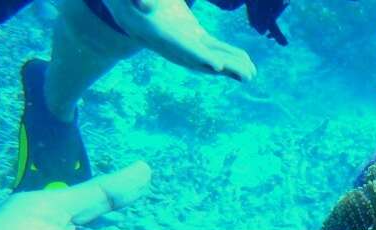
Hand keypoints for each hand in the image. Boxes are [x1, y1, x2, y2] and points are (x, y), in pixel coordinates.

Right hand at [102, 0, 256, 80]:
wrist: (124, 5)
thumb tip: (142, 3)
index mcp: (156, 33)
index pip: (179, 47)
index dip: (198, 56)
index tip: (217, 66)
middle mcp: (171, 44)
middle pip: (199, 59)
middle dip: (223, 68)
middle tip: (246, 75)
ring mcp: (183, 42)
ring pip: (209, 56)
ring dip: (231, 66)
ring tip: (252, 73)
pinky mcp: (191, 36)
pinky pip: (212, 48)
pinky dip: (229, 54)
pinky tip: (246, 60)